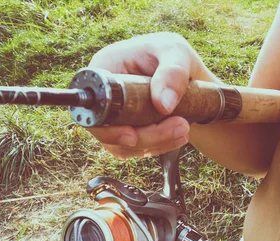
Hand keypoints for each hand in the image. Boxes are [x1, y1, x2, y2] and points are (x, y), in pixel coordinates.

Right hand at [87, 32, 210, 158]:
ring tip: (184, 129)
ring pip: (122, 145)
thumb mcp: (176, 53)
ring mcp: (114, 115)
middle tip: (179, 127)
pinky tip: (178, 136)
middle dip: (143, 137)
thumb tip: (164, 105)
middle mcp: (104, 95)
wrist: (186, 72)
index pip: (92, 104)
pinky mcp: (127, 129)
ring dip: (155, 144)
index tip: (132, 135)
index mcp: (104, 68)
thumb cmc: (173, 53)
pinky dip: (158, 146)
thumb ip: (172, 73)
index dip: (106, 126)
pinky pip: (135, 148)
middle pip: (107, 131)